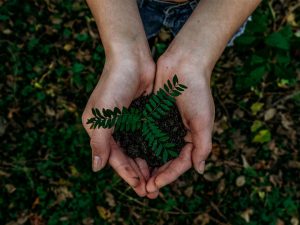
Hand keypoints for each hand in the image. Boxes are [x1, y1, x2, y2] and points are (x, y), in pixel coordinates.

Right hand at [82, 53, 154, 196]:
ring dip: (147, 164)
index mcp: (99, 129)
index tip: (140, 187)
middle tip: (151, 190)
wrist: (132, 58)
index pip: (113, 157)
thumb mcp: (102, 115)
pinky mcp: (142, 115)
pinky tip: (162, 159)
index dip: (126, 173)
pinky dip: (153, 148)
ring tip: (158, 179)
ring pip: (138, 149)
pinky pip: (147, 137)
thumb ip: (99, 142)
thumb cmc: (114, 84)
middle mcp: (113, 128)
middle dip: (138, 173)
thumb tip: (96, 168)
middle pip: (126, 156)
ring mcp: (128, 122)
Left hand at [146, 52, 214, 197]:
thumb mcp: (204, 120)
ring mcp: (164, 125)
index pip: (180, 163)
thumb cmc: (197, 91)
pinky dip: (139, 146)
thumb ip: (202, 146)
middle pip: (166, 160)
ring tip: (136, 178)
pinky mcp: (153, 116)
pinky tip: (130, 155)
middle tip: (144, 188)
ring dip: (146, 164)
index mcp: (192, 137)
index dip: (169, 175)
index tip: (155, 185)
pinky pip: (145, 135)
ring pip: (154, 150)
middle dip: (156, 175)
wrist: (184, 64)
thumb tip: (199, 170)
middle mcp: (177, 134)